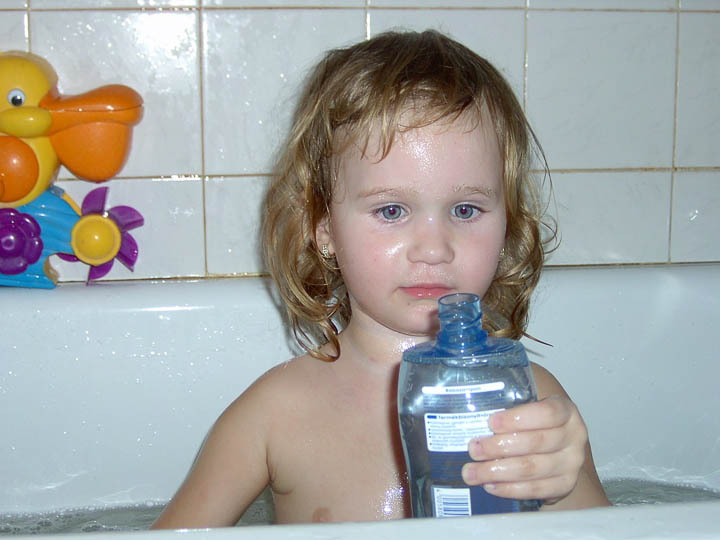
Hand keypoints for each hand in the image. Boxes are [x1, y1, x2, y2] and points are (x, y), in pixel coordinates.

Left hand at [461, 395, 587, 504]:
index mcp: (566, 410)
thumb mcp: (529, 402)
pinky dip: (510, 489)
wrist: (558, 447)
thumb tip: (475, 401)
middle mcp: (574, 436)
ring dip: (498, 471)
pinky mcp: (565, 485)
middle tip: (473, 449)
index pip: (546, 413)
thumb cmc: (536, 421)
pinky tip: (490, 485)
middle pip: (535, 443)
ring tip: (472, 472)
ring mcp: (571, 463)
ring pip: (532, 469)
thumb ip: (509, 399)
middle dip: (498, 447)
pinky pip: (535, 490)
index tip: (490, 422)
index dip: (517, 418)